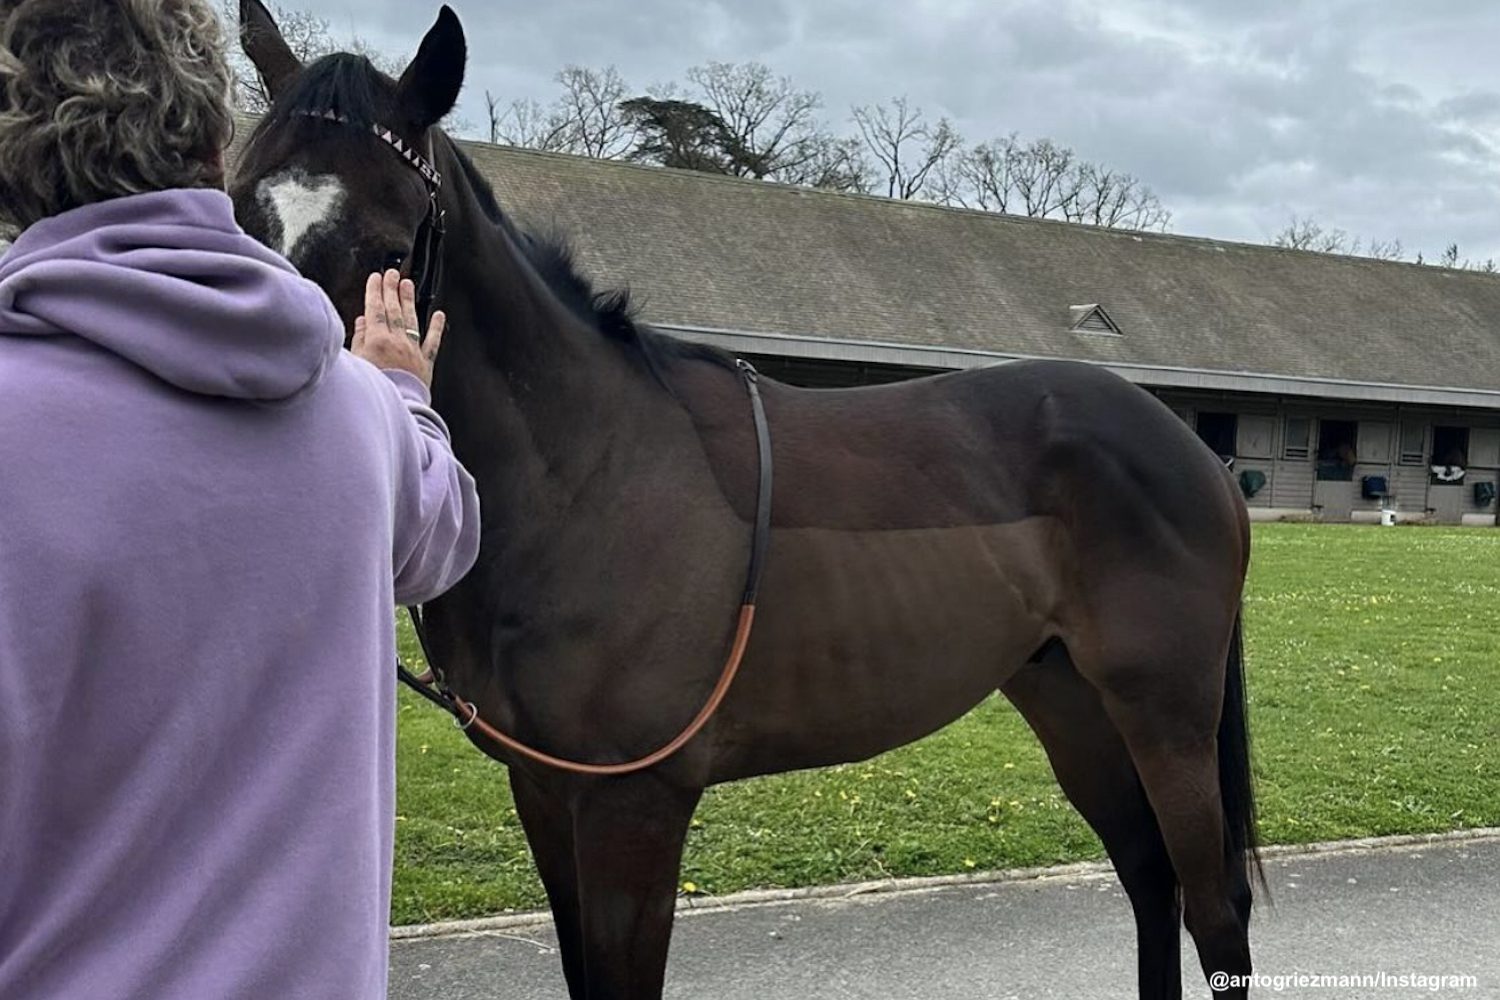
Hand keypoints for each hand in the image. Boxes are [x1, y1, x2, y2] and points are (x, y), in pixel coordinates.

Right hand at [351, 269, 445, 388]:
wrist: (395, 408)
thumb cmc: (372, 388)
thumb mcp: (357, 363)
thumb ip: (359, 340)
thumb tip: (362, 321)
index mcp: (377, 341)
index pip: (375, 310)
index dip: (375, 292)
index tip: (376, 277)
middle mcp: (397, 342)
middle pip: (393, 310)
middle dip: (391, 289)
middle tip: (392, 273)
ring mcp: (413, 350)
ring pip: (411, 320)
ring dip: (409, 300)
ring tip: (408, 284)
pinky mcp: (425, 363)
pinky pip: (433, 341)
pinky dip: (436, 327)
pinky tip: (439, 314)